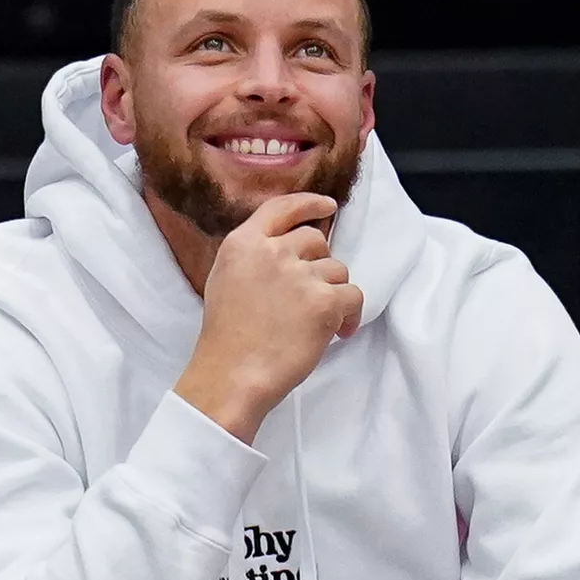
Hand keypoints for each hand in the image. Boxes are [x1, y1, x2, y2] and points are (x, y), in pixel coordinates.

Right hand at [175, 193, 364, 443]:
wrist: (233, 376)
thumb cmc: (228, 339)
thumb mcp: (226, 280)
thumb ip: (255, 257)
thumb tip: (289, 248)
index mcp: (243, 244)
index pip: (282, 208)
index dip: (309, 203)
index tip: (328, 205)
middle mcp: (272, 252)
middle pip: (316, 240)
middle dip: (319, 265)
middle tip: (311, 295)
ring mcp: (300, 275)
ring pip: (337, 270)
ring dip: (333, 294)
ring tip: (317, 322)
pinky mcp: (324, 301)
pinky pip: (353, 295)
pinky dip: (350, 315)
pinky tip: (336, 333)